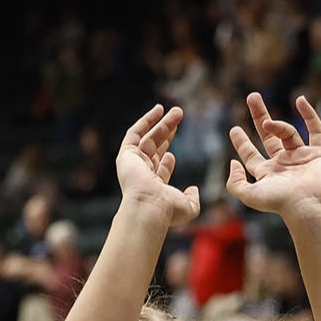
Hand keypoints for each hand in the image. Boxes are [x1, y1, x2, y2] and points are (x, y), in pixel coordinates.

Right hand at [115, 105, 201, 226]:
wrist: (149, 206)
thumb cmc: (167, 210)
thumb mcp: (188, 208)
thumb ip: (193, 199)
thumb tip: (194, 189)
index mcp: (153, 185)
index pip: (158, 168)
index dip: (167, 159)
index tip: (172, 153)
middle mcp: (142, 173)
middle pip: (155, 147)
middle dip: (168, 132)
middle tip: (180, 118)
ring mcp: (133, 163)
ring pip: (148, 137)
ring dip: (162, 123)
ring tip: (177, 111)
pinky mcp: (126, 154)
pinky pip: (134, 133)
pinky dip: (145, 121)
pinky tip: (158, 110)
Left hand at [227, 94, 320, 215]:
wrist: (307, 205)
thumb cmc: (279, 202)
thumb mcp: (248, 195)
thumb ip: (234, 182)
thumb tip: (232, 163)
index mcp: (268, 173)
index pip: (252, 155)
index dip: (242, 143)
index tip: (234, 129)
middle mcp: (284, 164)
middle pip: (269, 136)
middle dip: (260, 117)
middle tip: (252, 97)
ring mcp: (302, 158)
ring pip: (288, 133)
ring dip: (278, 125)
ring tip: (268, 124)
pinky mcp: (319, 154)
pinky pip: (316, 131)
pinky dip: (310, 115)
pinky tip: (300, 100)